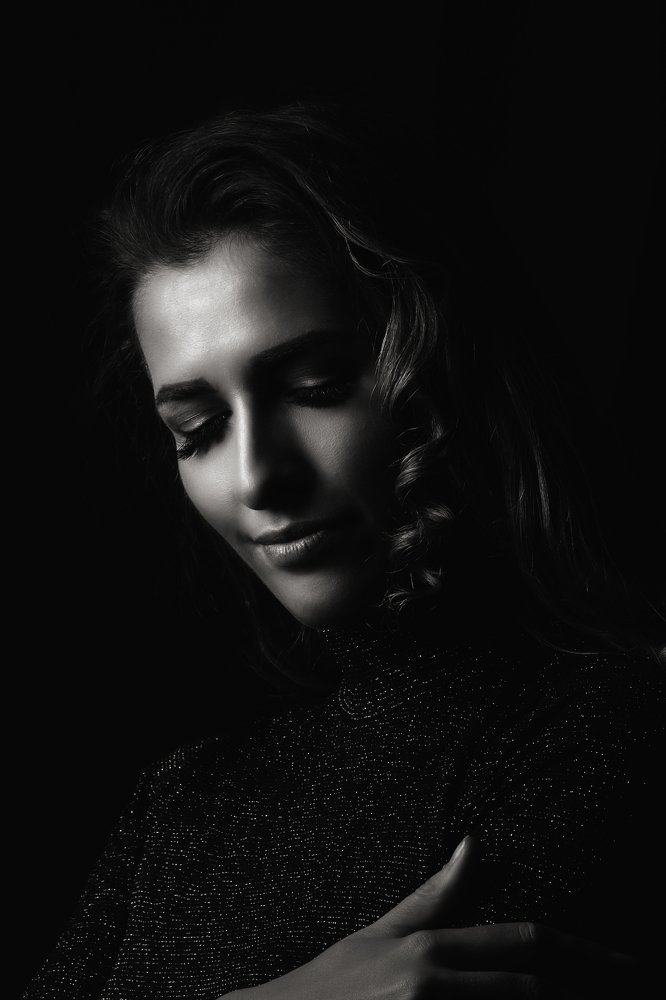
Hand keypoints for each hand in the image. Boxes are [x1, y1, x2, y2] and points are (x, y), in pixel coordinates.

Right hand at [221, 835, 637, 998]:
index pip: (523, 941)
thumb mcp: (383, 933)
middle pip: (529, 991)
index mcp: (429, 948)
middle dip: (573, 993)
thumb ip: (436, 895)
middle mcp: (431, 984)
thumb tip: (474, 843)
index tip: (626, 963)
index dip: (583, 951)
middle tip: (618, 988)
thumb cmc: (332, 983)